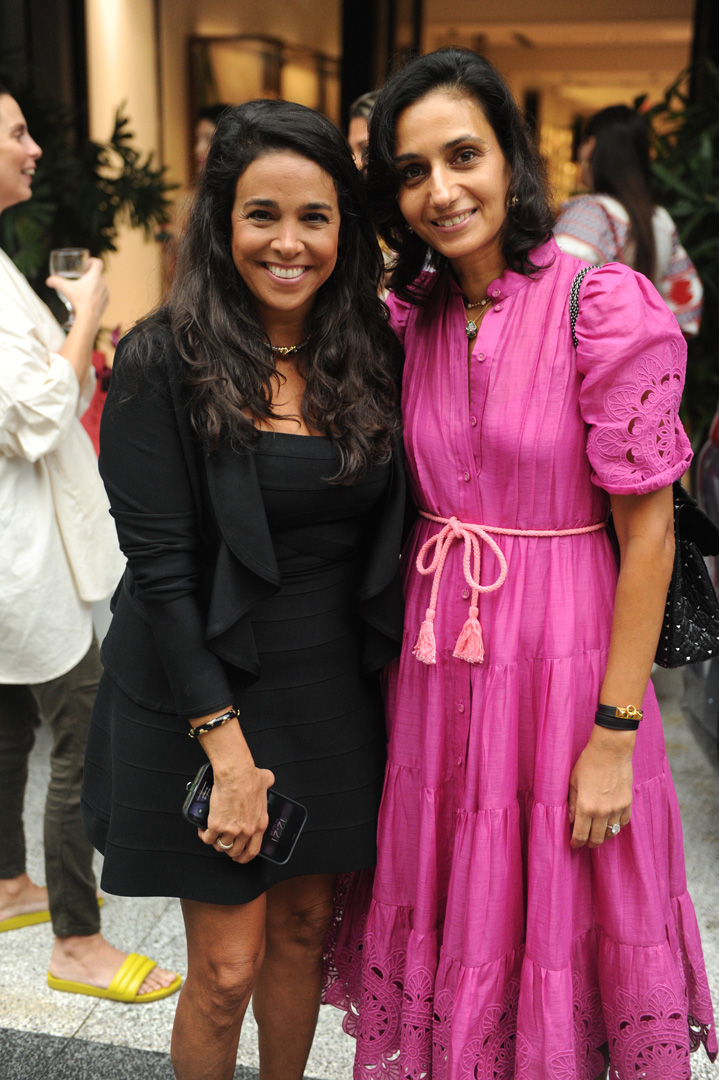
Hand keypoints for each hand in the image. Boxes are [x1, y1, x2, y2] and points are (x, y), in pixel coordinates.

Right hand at [47, 258, 108, 324]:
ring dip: (93, 286)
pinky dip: (95, 296)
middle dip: (90, 275)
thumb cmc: (78, 300)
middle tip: (82, 278)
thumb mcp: (65, 288)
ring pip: (100, 286)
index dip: (92, 261)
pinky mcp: (106, 303)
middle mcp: (103, 283)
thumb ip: (56, 282)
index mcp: (95, 276)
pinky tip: (88, 300)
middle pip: (98, 274)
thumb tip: (48, 281)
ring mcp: (106, 293)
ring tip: (84, 290)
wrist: (88, 317)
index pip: (98, 263)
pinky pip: (101, 296)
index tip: (85, 265)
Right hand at [199, 764, 274, 863]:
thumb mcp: (266, 782)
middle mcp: (246, 830)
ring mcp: (231, 830)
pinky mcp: (217, 825)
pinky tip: (203, 830)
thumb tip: (268, 780)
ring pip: (220, 846)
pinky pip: (207, 838)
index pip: (253, 850)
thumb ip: (268, 784)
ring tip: (213, 835)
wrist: (235, 774)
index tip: (239, 857)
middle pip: (235, 851)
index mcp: (259, 824)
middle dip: (228, 850)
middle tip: (223, 844)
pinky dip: (204, 835)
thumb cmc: (249, 776)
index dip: (244, 857)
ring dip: (215, 842)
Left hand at [568, 726, 633, 848]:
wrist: (611, 751)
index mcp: (586, 807)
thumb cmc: (588, 763)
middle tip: (584, 841)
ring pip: (611, 833)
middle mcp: (602, 812)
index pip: (581, 835)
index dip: (576, 843)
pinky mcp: (628, 803)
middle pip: (597, 839)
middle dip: (589, 843)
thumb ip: (572, 804)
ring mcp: (617, 809)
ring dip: (603, 836)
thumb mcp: (573, 782)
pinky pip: (623, 823)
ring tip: (597, 833)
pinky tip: (610, 824)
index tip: (573, 844)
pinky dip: (616, 827)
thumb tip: (571, 820)